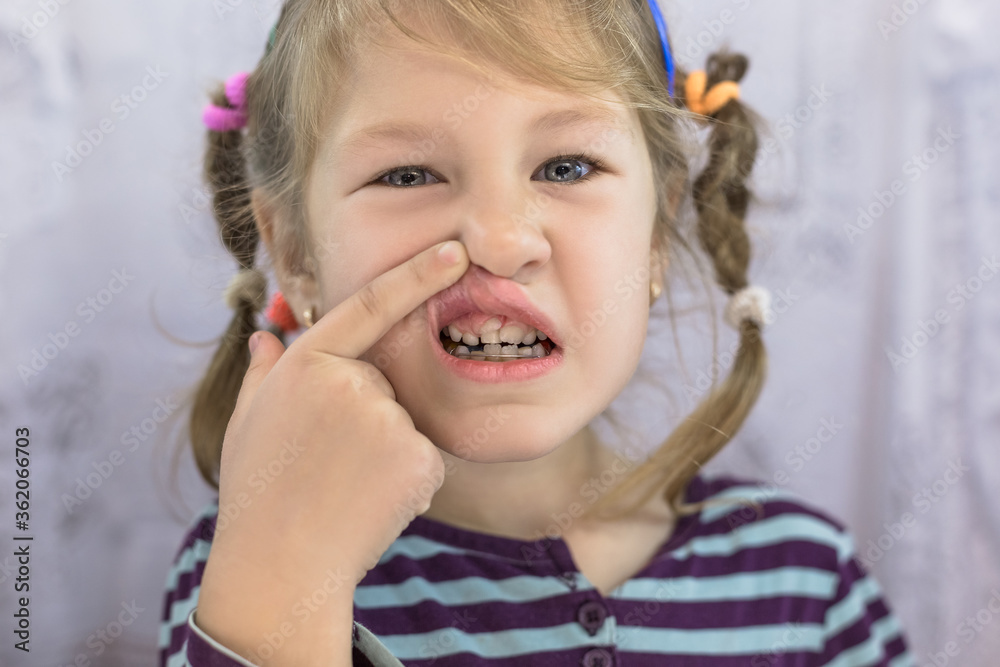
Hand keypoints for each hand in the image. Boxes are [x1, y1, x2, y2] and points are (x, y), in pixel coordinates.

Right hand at [195, 240, 467, 664]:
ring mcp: (387, 420)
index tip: (455, 250)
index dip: (416, 273)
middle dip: (367, 413)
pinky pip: (422, 457)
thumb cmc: (259, 490)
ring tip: (343, 486)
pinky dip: (406, 478)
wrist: (280, 566)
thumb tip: (267, 333)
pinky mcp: (417, 458)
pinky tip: (370, 501)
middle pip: (383, 382)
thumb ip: (265, 371)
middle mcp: (351, 383)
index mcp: (308, 364)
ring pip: (404, 422)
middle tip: (328, 463)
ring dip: (385, 449)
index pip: (370, 306)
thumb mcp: (250, 420)